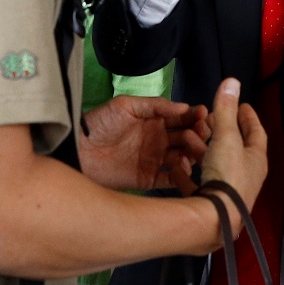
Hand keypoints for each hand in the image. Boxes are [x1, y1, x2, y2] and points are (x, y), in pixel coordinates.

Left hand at [78, 95, 211, 190]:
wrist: (78, 151)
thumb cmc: (99, 123)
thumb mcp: (125, 105)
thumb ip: (155, 105)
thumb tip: (184, 107)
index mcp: (155, 120)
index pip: (182, 118)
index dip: (195, 116)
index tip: (205, 115)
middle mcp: (159, 140)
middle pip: (187, 138)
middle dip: (198, 135)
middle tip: (202, 134)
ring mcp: (155, 160)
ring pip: (183, 158)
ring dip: (193, 154)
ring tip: (195, 151)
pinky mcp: (149, 179)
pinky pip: (170, 178)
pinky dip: (181, 174)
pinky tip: (184, 167)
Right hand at [195, 77, 267, 242]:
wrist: (215, 218)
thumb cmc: (227, 175)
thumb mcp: (225, 137)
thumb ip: (226, 110)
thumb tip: (232, 82)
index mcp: (256, 159)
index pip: (256, 131)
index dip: (248, 116)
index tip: (241, 104)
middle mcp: (247, 175)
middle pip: (236, 148)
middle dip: (224, 132)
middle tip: (212, 119)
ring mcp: (229, 191)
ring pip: (218, 165)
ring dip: (205, 151)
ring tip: (191, 138)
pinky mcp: (211, 203)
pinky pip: (200, 184)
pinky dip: (190, 173)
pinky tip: (178, 167)